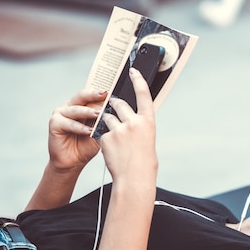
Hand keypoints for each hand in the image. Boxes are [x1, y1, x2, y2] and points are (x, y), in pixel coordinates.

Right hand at [48, 89, 104, 172]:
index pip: (91, 94)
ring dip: (88, 112)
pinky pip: (69, 123)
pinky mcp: (55, 123)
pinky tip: (88, 131)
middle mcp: (70, 106)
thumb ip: (104, 120)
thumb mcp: (99, 131)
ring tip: (99, 114)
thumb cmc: (86, 146)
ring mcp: (61, 113)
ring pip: (76, 109)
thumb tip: (116, 110)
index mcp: (81, 105)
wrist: (73, 162)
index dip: (100, 90)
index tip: (112, 88)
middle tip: (105, 94)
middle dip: (94, 94)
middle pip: (82, 96)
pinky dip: (79, 127)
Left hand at [99, 68, 157, 183]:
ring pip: (107, 118)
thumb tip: (135, 119)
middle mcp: (134, 122)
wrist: (134, 178)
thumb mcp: (148, 140)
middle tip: (112, 106)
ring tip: (116, 140)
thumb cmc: (144, 162)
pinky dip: (105, 139)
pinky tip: (112, 151)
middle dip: (114, 104)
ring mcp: (119, 129)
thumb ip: (141, 126)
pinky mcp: (106, 137)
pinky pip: (102, 133)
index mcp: (148, 122)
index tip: (133, 71)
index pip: (143, 95)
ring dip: (108, 124)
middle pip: (119, 104)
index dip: (138, 81)